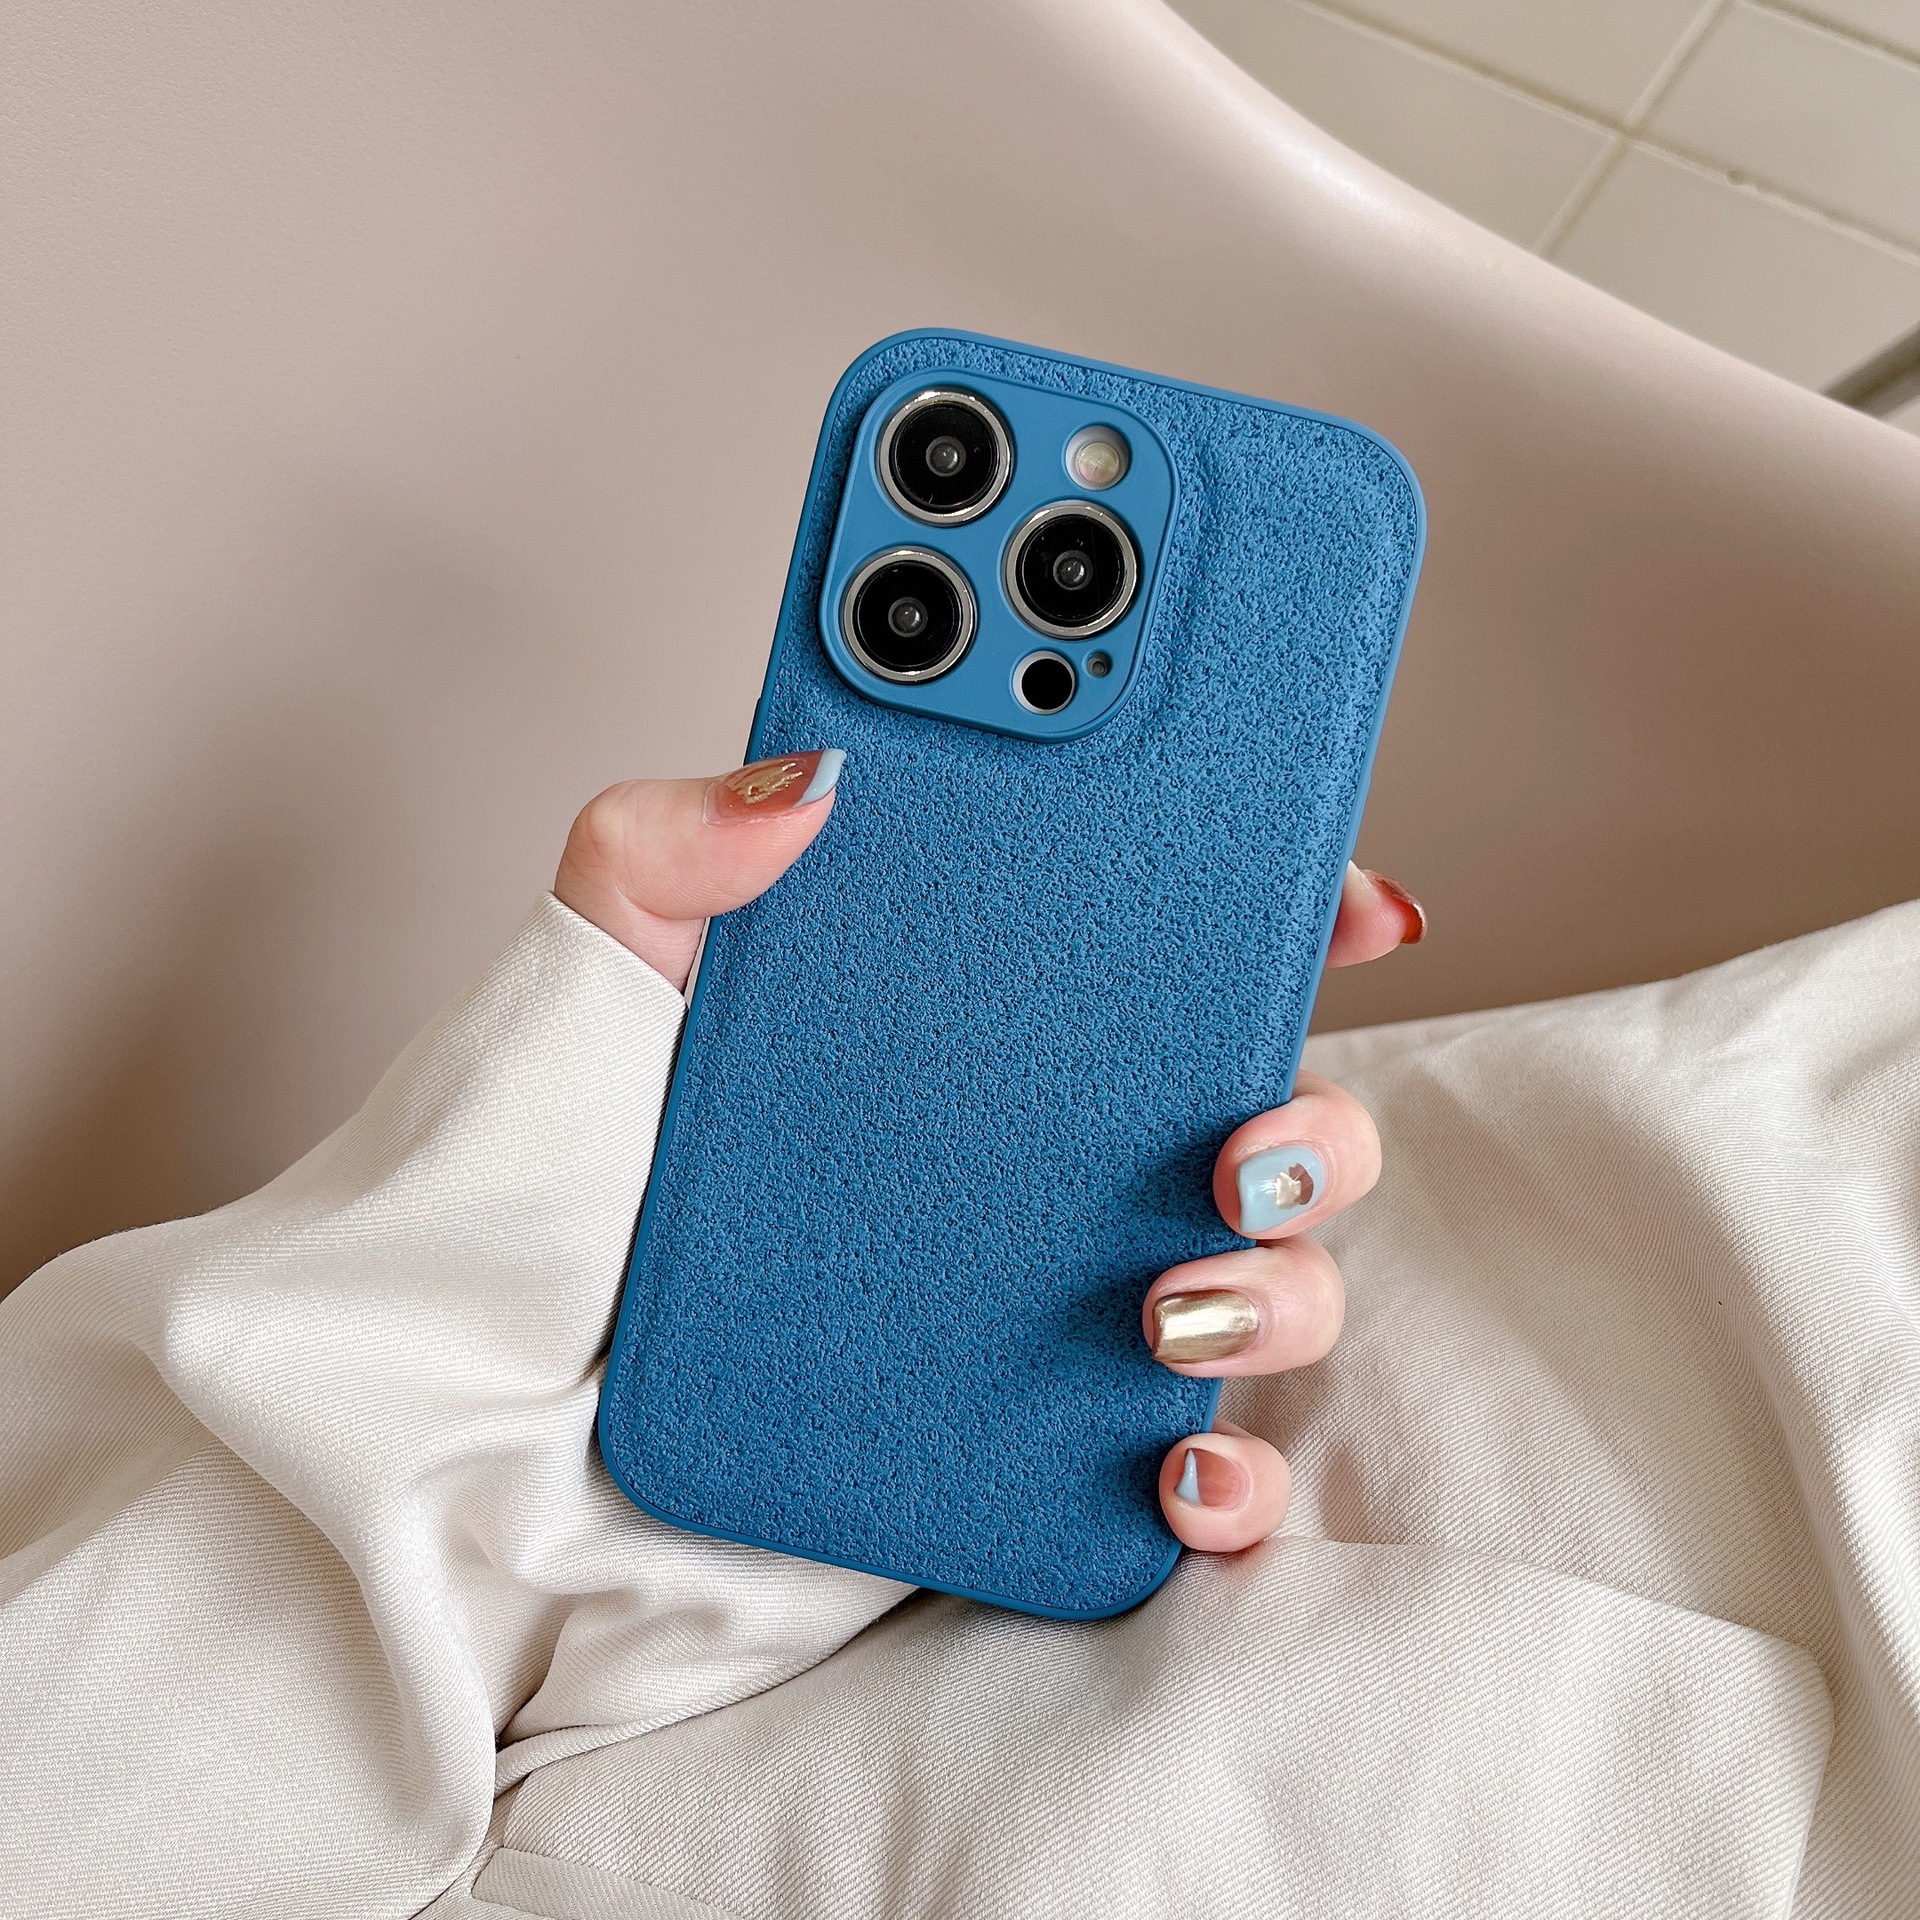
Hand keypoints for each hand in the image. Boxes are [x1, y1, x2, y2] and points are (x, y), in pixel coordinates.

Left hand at [555, 753, 1425, 1556]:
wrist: (479, 1435)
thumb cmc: (536, 1204)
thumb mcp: (592, 997)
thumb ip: (667, 852)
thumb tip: (810, 773)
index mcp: (968, 1032)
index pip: (1167, 954)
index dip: (1281, 916)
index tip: (1349, 899)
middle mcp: (1034, 1165)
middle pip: (1262, 1120)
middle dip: (1315, 1125)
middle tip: (1239, 1143)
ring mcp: (1042, 1310)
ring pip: (1264, 1288)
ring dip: (1279, 1292)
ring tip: (1164, 1299)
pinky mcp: (1028, 1452)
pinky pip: (1192, 1474)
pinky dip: (1229, 1482)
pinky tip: (1170, 1464)